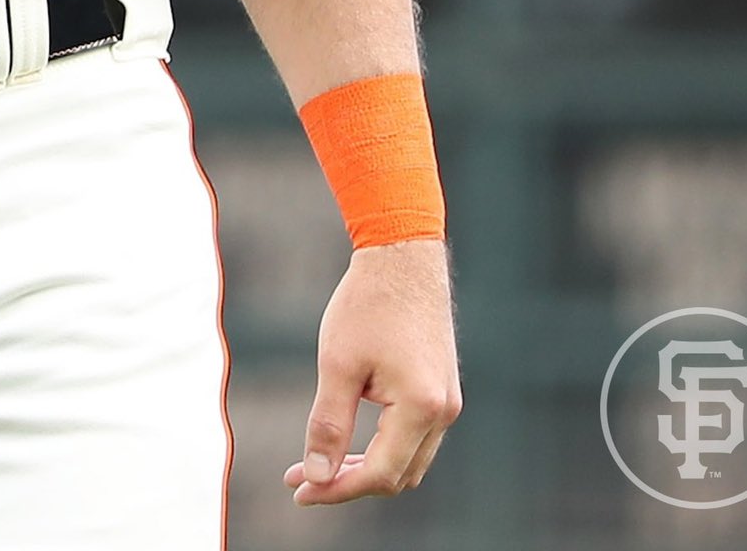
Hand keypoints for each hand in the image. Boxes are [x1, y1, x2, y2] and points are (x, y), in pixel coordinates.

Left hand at [283, 238, 461, 504]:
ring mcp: (448, 402)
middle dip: (349, 482)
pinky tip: (350, 440)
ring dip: (367, 467)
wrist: (402, 255)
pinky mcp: (442, 390)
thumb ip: (328, 425)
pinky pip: (415, 438)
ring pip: (408, 461)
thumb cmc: (367, 304)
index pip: (380, 473)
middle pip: (398, 476)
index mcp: (422, 407)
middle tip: (301, 477)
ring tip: (320, 463)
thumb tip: (317, 477)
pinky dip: (383, 447)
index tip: (298, 490)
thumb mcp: (338, 364)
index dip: (337, 488)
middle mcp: (444, 412)